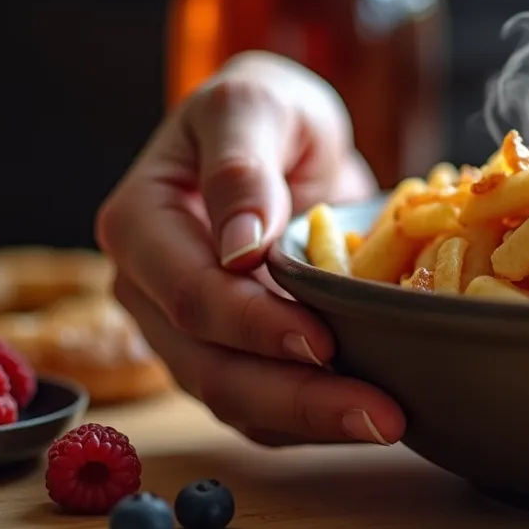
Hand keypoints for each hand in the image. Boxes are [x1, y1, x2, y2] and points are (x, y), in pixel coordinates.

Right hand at [96, 51, 404, 446]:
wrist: (284, 137)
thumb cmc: (265, 111)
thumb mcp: (254, 104)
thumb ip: (241, 166)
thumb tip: (241, 246)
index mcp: (140, 225)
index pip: (193, 296)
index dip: (256, 326)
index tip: (324, 341)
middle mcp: (150, 291)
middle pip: (211, 368)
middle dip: (297, 398)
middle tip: (380, 416)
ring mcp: (185, 333)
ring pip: (238, 402)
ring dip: (313, 420)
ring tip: (388, 424)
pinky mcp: (229, 357)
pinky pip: (265, 410)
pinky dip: (315, 421)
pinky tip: (372, 417)